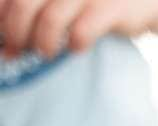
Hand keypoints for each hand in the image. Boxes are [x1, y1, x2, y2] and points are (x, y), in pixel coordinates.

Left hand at [0, 0, 157, 58]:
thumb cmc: (103, 1)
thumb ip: (40, 8)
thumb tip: (5, 36)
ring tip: (44, 53)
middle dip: (14, 30)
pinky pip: (84, 28)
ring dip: (42, 40)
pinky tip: (75, 49)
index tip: (1, 40)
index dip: (3, 16)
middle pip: (26, 2)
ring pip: (51, 16)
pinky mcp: (113, 6)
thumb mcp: (69, 0)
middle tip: (13, 51)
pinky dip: (74, 42)